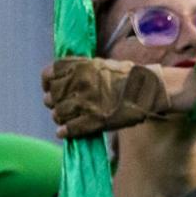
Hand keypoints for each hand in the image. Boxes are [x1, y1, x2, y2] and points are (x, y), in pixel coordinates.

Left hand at [42, 57, 179, 137]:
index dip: (47, 83)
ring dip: (59, 117)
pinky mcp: (94, 120)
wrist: (148, 89)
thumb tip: (65, 77)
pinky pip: (70, 128)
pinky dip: (64, 131)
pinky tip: (63, 132)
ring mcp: (87, 103)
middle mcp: (80, 84)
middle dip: (53, 102)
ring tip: (63, 119)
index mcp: (81, 67)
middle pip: (52, 96)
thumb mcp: (101, 64)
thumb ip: (81, 69)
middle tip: (57, 106)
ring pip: (59, 113)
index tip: (48, 88)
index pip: (50, 74)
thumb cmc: (128, 76)